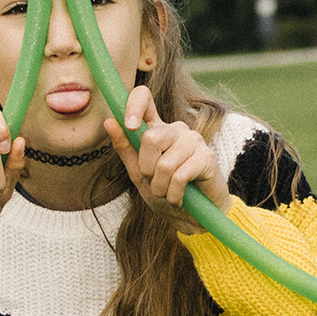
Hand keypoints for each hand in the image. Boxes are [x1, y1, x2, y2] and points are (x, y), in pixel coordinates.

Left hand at [108, 89, 218, 210]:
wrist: (191, 216)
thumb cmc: (165, 191)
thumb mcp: (138, 173)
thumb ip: (125, 148)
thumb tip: (109, 121)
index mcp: (156, 128)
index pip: (144, 98)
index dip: (133, 105)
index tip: (129, 125)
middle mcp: (175, 129)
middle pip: (150, 138)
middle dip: (146, 170)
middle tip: (154, 183)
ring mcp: (193, 140)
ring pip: (164, 163)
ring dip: (160, 188)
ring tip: (167, 193)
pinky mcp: (207, 156)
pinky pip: (180, 176)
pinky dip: (173, 195)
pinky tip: (178, 199)